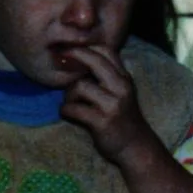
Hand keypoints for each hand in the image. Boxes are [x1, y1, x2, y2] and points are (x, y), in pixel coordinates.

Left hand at [59, 44, 155, 165]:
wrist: (135, 146)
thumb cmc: (120, 117)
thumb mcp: (119, 92)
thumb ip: (104, 76)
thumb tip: (75, 59)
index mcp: (124, 78)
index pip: (107, 51)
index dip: (85, 46)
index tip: (68, 49)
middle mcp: (121, 87)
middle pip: (94, 61)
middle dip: (73, 57)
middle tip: (58, 60)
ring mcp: (113, 104)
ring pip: (79, 86)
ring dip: (68, 95)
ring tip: (72, 103)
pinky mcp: (102, 121)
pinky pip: (73, 109)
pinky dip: (66, 111)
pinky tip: (69, 114)